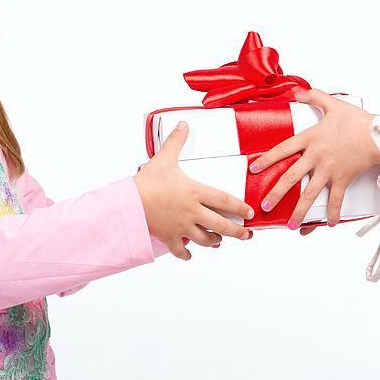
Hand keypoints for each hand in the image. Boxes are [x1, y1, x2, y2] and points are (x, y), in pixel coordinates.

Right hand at [135, 121, 254, 259]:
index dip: (240, 207)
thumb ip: (176, 141)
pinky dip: (185, 254)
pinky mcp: (168, 236)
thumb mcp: (164, 158)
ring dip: (214, 242)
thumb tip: (183, 124)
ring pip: (204, 239)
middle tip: (247, 235)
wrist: (128, 204)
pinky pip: (180, 250)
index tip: (250, 212)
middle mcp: (192, 212)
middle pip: (220, 225)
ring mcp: (181, 226)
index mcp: (195, 192)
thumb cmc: (147, 182)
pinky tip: (189, 255)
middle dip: (236, 232)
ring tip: (219, 241)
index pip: (224, 200)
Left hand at [249, 90, 379, 228]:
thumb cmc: (357, 120)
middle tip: (264, 206)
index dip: (267, 160)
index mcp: (310, 138)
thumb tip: (298, 92)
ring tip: (290, 224)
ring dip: (298, 211)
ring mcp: (329, 170)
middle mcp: (316, 157)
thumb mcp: (333, 104)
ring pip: (309, 194)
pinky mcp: (343, 179)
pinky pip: (336, 200)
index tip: (254, 169)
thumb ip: (314, 97)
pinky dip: (333, 213)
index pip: (282, 150)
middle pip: (290, 178)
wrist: (378, 135)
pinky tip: (328, 223)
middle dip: (275, 194)